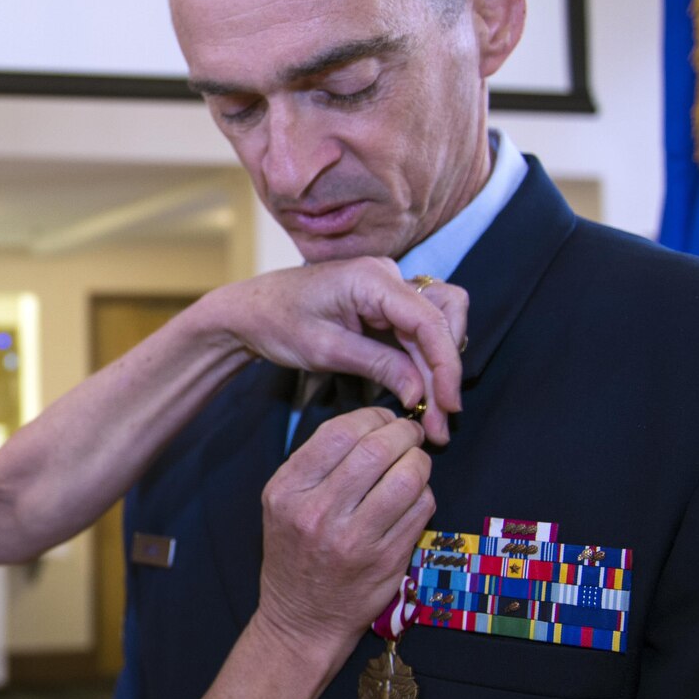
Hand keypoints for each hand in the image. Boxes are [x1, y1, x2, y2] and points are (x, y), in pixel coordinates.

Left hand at [202, 258, 467, 442]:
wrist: (250, 310)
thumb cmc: (277, 322)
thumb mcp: (324, 350)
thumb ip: (378, 366)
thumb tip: (421, 394)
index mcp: (372, 279)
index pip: (429, 320)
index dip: (445, 365)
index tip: (448, 406)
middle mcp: (388, 276)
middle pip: (441, 321)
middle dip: (444, 373)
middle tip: (441, 422)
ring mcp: (390, 288)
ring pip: (437, 326)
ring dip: (438, 369)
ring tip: (433, 415)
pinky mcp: (386, 305)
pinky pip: (419, 331)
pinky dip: (423, 363)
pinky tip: (421, 396)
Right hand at [256, 408, 432, 658]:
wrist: (302, 618)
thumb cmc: (296, 553)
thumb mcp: (283, 503)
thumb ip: (316, 463)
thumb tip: (370, 424)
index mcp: (287, 491)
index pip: (339, 432)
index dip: (373, 417)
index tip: (383, 421)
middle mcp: (316, 513)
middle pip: (377, 449)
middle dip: (403, 433)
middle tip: (409, 436)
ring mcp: (353, 539)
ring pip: (407, 477)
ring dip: (420, 462)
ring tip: (415, 464)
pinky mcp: (386, 559)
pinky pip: (421, 509)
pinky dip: (424, 494)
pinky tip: (412, 498)